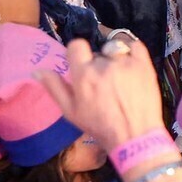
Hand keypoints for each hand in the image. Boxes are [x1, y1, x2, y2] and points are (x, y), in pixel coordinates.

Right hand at [33, 33, 165, 154]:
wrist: (135, 136)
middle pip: (97, 53)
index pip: (76, 45)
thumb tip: (37, 70)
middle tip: (104, 85)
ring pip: (115, 50)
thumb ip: (55, 88)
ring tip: (119, 78)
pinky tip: (130, 65)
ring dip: (115, 60)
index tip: (82, 63)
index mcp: (84, 75)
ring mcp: (126, 64)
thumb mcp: (71, 111)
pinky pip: (135, 46)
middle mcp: (104, 65)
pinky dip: (132, 51)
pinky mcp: (144, 65)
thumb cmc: (100, 126)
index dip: (78, 53)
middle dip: (98, 65)